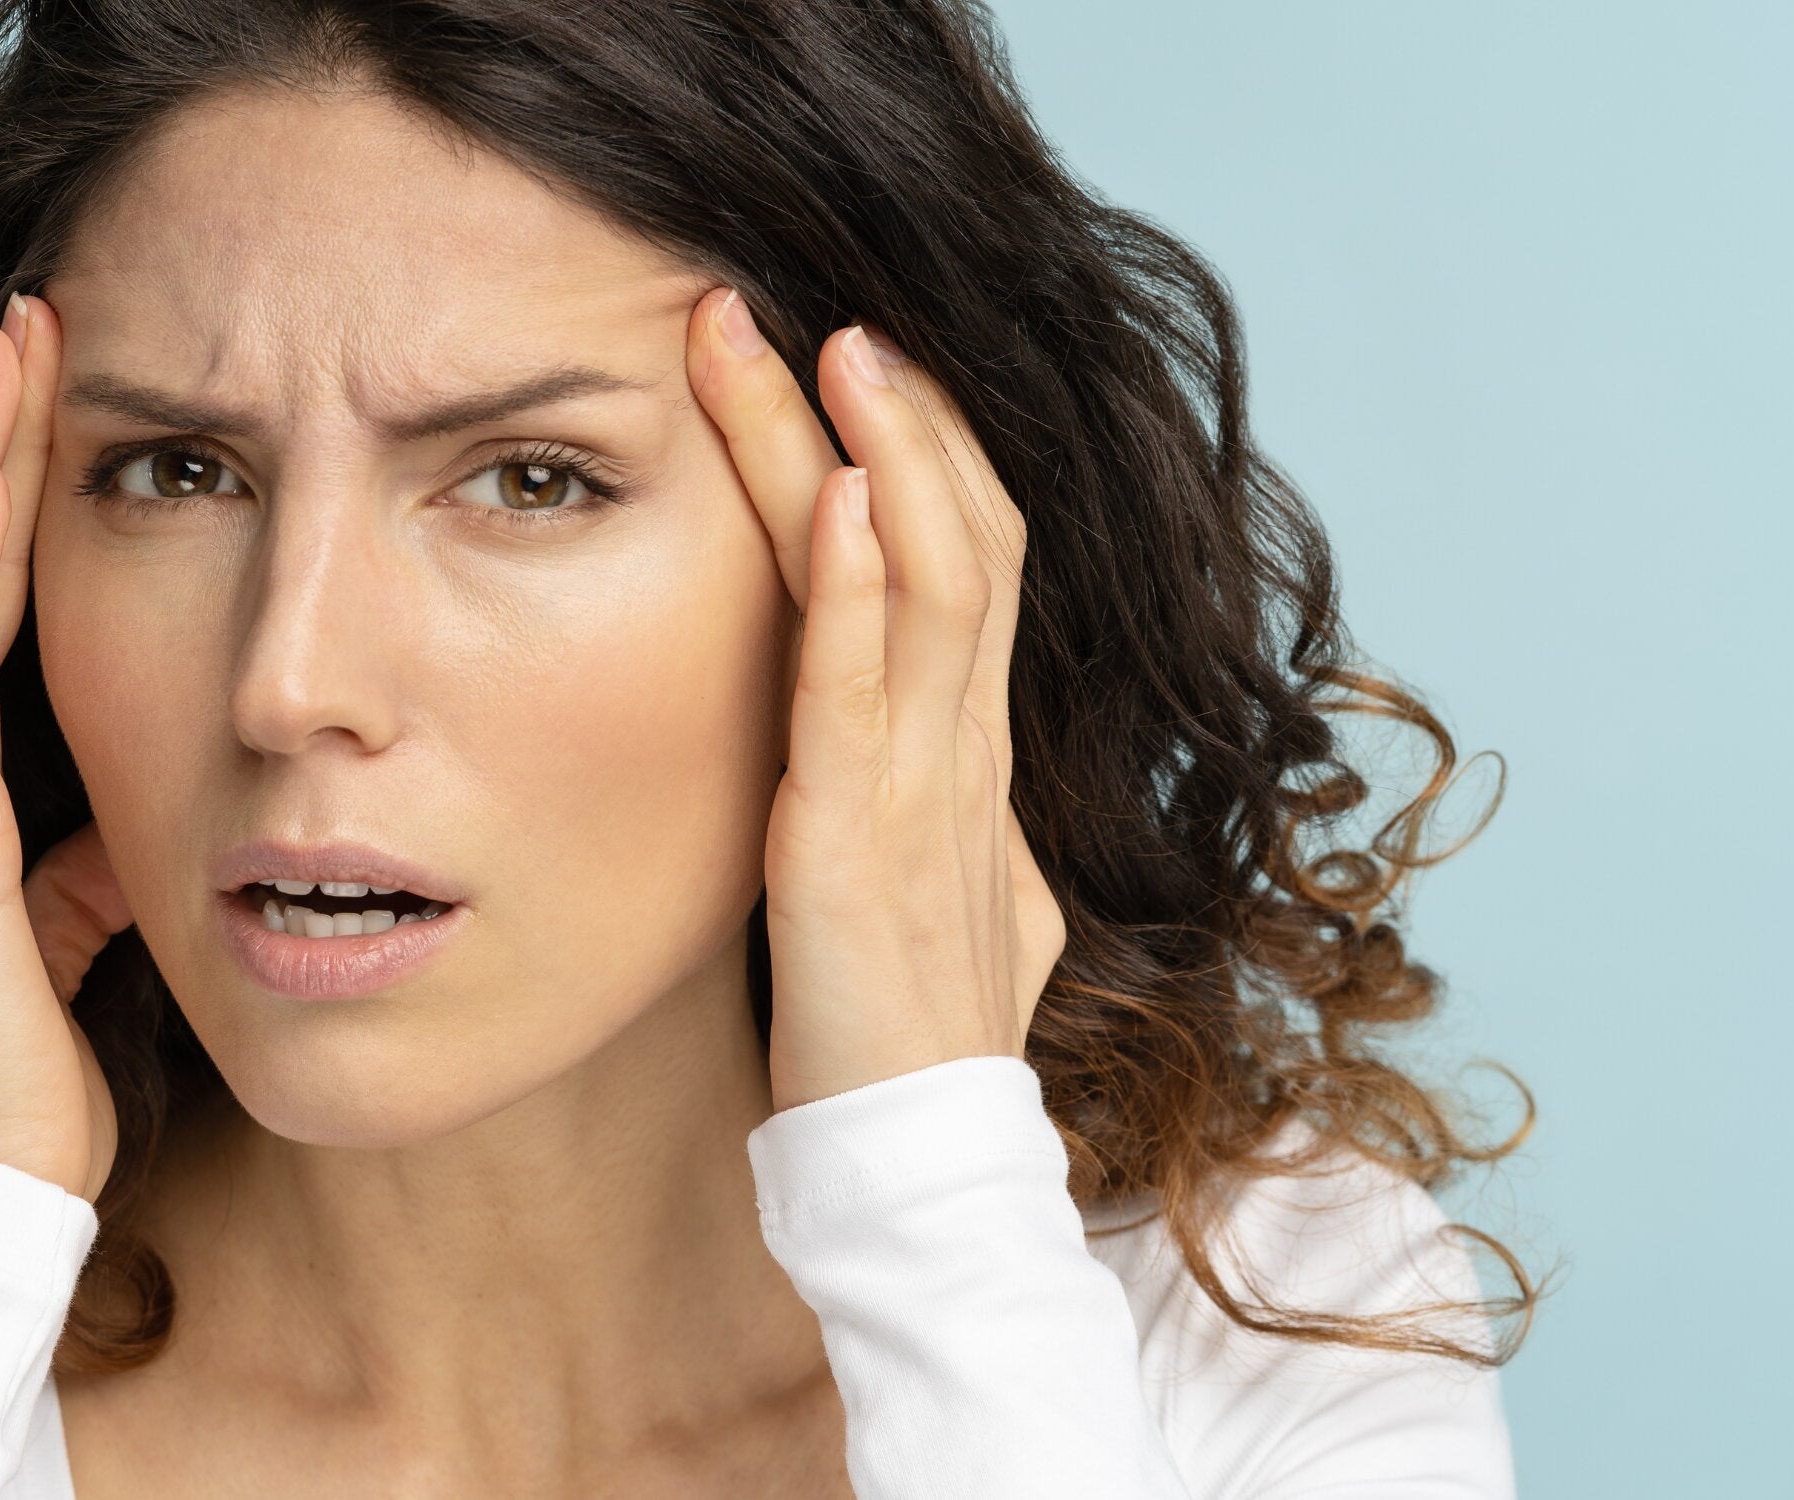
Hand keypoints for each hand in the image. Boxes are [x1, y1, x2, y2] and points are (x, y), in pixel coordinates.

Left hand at [685, 288, 1066, 1113]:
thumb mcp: (946, 895)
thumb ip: (944, 816)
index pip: (968, 565)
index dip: (926, 456)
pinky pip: (863, 691)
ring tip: (825, 345)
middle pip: (956, 539)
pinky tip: (841, 494)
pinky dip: (855, 586)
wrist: (919, 1161)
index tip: (862, 365)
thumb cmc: (907, 1033)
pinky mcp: (859, 843)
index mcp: (968, 753)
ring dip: (874, 453)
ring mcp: (925, 788)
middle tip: (827, 309)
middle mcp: (963, 748)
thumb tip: (944, 779)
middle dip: (898, 416)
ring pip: (922, 582)